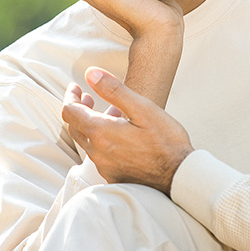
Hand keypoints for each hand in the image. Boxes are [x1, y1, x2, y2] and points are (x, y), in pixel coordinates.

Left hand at [62, 67, 194, 194]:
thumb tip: (91, 74)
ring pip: (86, 141)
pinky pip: (98, 155)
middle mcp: (97, 152)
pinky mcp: (113, 176)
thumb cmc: (166, 142)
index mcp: (101, 132)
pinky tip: (117, 134)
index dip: (70, 97)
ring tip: (107, 111)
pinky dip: (101, 139)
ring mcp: (104, 166)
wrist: (180, 176)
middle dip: (78, 109)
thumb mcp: (142, 108)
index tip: (76, 87)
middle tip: (87, 96)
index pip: (70, 112)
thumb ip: (113, 90)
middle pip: (75, 127)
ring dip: (90, 124)